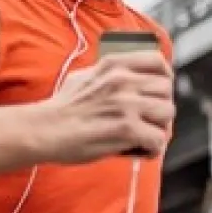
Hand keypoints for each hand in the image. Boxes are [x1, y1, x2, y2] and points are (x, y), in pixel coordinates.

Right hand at [43, 50, 175, 163]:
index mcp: (113, 64)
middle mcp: (122, 80)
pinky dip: (151, 149)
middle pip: (166, 91)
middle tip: (147, 122)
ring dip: (158, 129)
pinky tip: (136, 150)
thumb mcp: (84, 76)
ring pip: (167, 115)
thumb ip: (108, 71)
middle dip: (160, 108)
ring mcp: (126, 104)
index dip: (164, 79)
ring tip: (141, 137)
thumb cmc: (61, 108)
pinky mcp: (126, 129)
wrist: (44, 130)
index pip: (158, 62)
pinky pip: (158, 140)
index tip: (157, 93)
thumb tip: (127, 72)